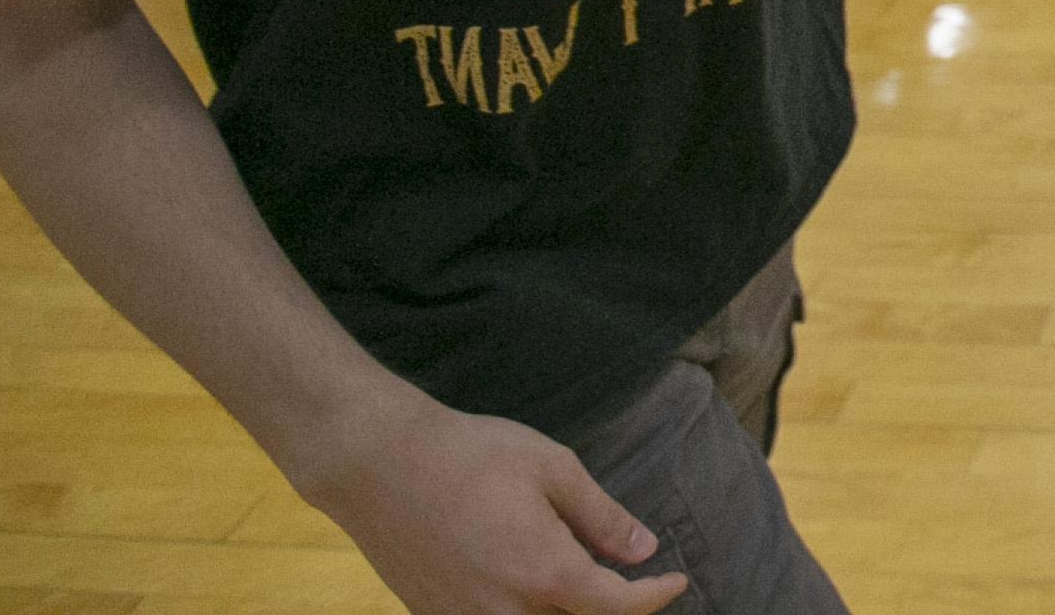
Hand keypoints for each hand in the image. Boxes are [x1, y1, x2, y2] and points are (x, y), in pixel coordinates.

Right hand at [291, 389, 683, 614]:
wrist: (379, 464)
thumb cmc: (470, 454)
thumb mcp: (552, 469)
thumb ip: (601, 517)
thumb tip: (642, 549)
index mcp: (545, 574)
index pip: (617, 609)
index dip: (655, 598)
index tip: (675, 580)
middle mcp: (507, 612)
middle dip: (610, 610)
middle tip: (630, 585)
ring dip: (562, 611)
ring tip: (577, 583)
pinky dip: (520, 611)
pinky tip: (526, 586)